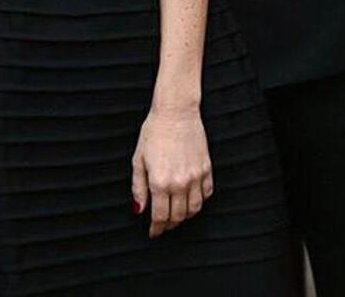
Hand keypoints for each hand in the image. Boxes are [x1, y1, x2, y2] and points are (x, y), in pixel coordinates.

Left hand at [131, 105, 213, 238]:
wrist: (176, 112)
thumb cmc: (154, 131)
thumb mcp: (138, 159)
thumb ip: (138, 187)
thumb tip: (139, 210)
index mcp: (160, 182)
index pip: (160, 216)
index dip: (156, 228)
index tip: (153, 232)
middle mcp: (179, 183)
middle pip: (177, 216)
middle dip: (169, 224)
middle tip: (164, 225)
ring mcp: (195, 177)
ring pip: (194, 209)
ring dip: (185, 216)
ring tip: (177, 214)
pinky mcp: (206, 169)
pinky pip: (206, 194)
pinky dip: (200, 201)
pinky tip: (192, 198)